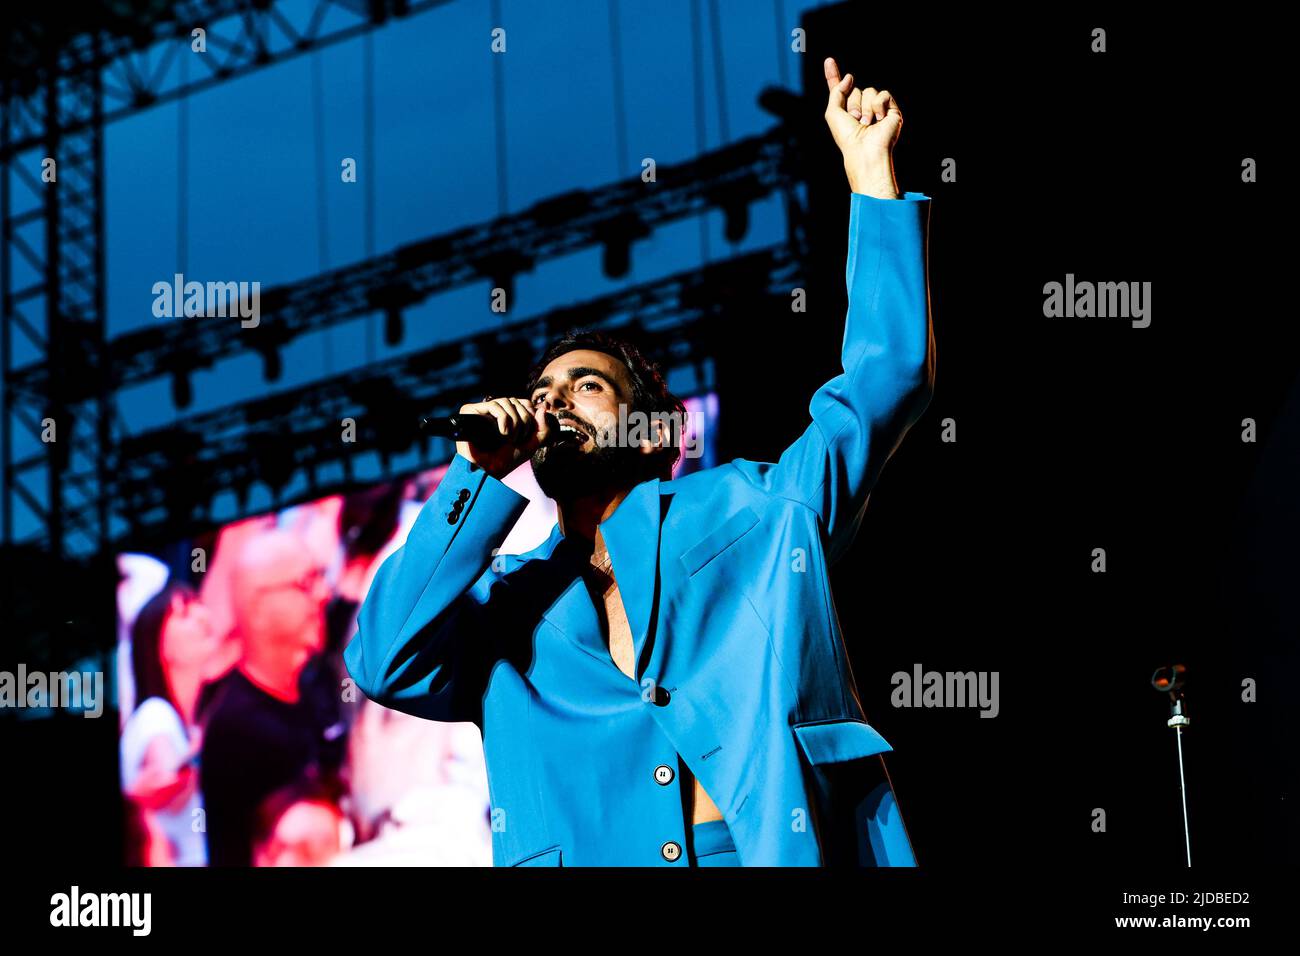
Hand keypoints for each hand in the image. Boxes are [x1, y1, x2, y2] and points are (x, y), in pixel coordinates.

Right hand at [454, 396, 553, 479]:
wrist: (489, 471)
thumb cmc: (506, 460)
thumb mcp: (531, 445)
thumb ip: (543, 429)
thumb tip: (542, 409)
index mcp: (506, 416)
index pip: (523, 402)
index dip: (530, 413)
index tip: (529, 431)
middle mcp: (493, 411)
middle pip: (516, 401)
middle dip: (523, 420)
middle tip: (518, 439)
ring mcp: (481, 410)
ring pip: (506, 401)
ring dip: (514, 421)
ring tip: (509, 438)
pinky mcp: (470, 411)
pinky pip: (493, 405)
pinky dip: (503, 419)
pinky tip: (502, 433)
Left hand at [823, 57, 901, 199]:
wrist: (865, 149)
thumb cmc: (847, 136)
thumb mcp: (833, 113)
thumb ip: (836, 91)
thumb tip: (850, 76)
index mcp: (845, 110)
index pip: (839, 89)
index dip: (833, 75)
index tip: (829, 61)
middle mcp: (861, 108)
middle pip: (855, 88)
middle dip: (852, 104)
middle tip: (855, 121)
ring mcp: (876, 108)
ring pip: (869, 90)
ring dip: (865, 107)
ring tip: (866, 123)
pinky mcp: (890, 110)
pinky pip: (883, 94)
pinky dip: (878, 106)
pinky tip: (879, 120)